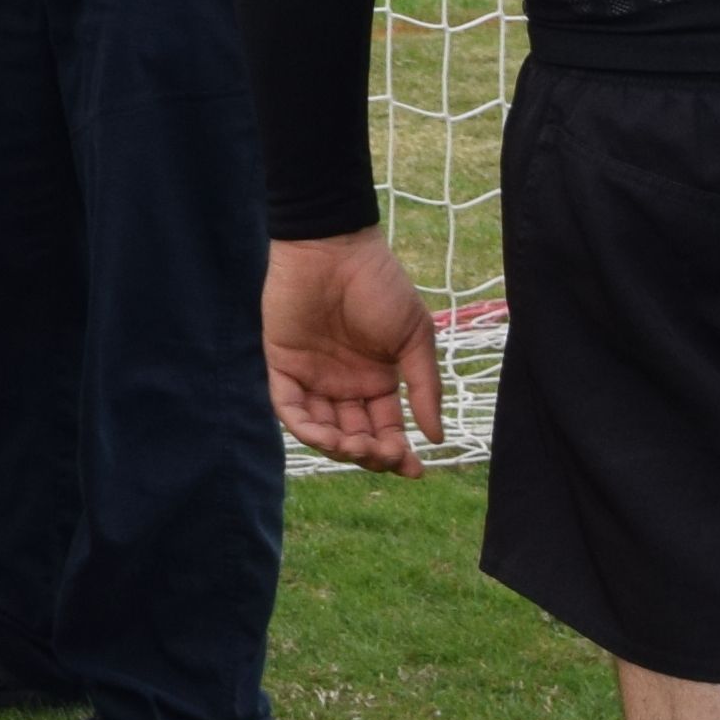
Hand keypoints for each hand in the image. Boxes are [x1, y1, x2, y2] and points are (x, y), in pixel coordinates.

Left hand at [262, 229, 445, 473]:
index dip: (399, 454)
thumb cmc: (380, 286)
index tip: (416, 471)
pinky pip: (288, 407)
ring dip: (338, 447)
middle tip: (385, 453)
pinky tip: (325, 436)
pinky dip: (304, 427)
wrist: (336, 249)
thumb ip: (425, 388)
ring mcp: (313, 376)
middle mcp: (345, 385)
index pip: (386, 429)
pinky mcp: (283, 364)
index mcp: (377, 380)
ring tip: (356, 447)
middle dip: (371, 454)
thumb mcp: (414, 338)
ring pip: (322, 429)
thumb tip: (436, 438)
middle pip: (355, 437)